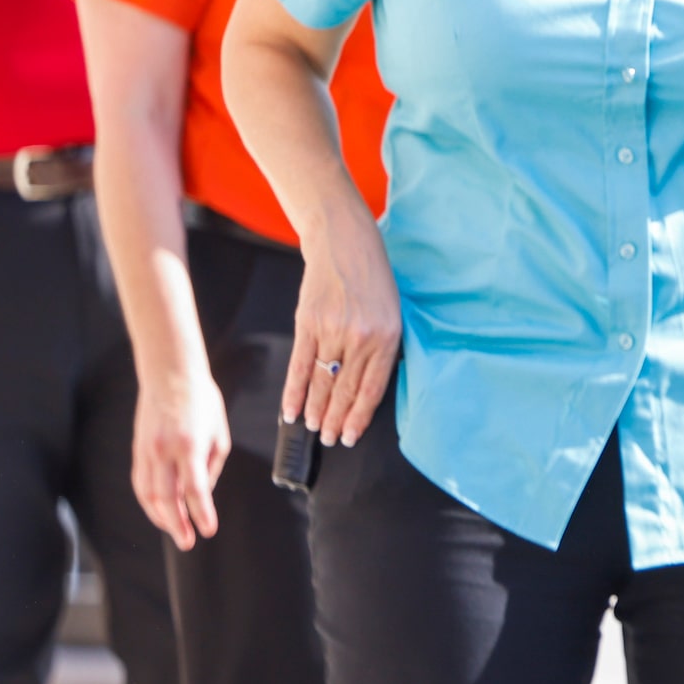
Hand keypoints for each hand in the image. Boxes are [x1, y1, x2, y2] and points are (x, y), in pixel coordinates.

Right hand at [132, 366, 229, 549]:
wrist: (170, 376)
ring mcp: (146, 451)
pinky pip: (140, 483)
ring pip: (148, 495)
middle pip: (167, 499)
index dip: (202, 513)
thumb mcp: (219, 433)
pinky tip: (159, 512)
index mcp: (189, 446)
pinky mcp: (137, 450)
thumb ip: (211, 467)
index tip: (209, 530)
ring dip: (160, 517)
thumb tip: (201, 495)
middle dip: (177, 525)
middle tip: (187, 543)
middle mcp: (164, 451)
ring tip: (175, 531)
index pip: (195, 490)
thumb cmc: (202, 403)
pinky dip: (148, 502)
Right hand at [283, 207, 401, 448]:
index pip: (372, 388)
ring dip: (314, 410)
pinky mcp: (308, 323)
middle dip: (335, 419)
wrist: (345, 243)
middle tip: (329, 440)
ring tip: (312, 429)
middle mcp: (361, 337)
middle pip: (345, 389)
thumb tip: (370, 386)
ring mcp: (332, 330)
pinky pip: (298, 365)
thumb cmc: (373, 279)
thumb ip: (384, 349)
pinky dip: (293, 391)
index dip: (359, 416)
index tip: (349, 436)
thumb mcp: (393, 313)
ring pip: (321, 381)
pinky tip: (289, 410)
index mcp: (387, 337)